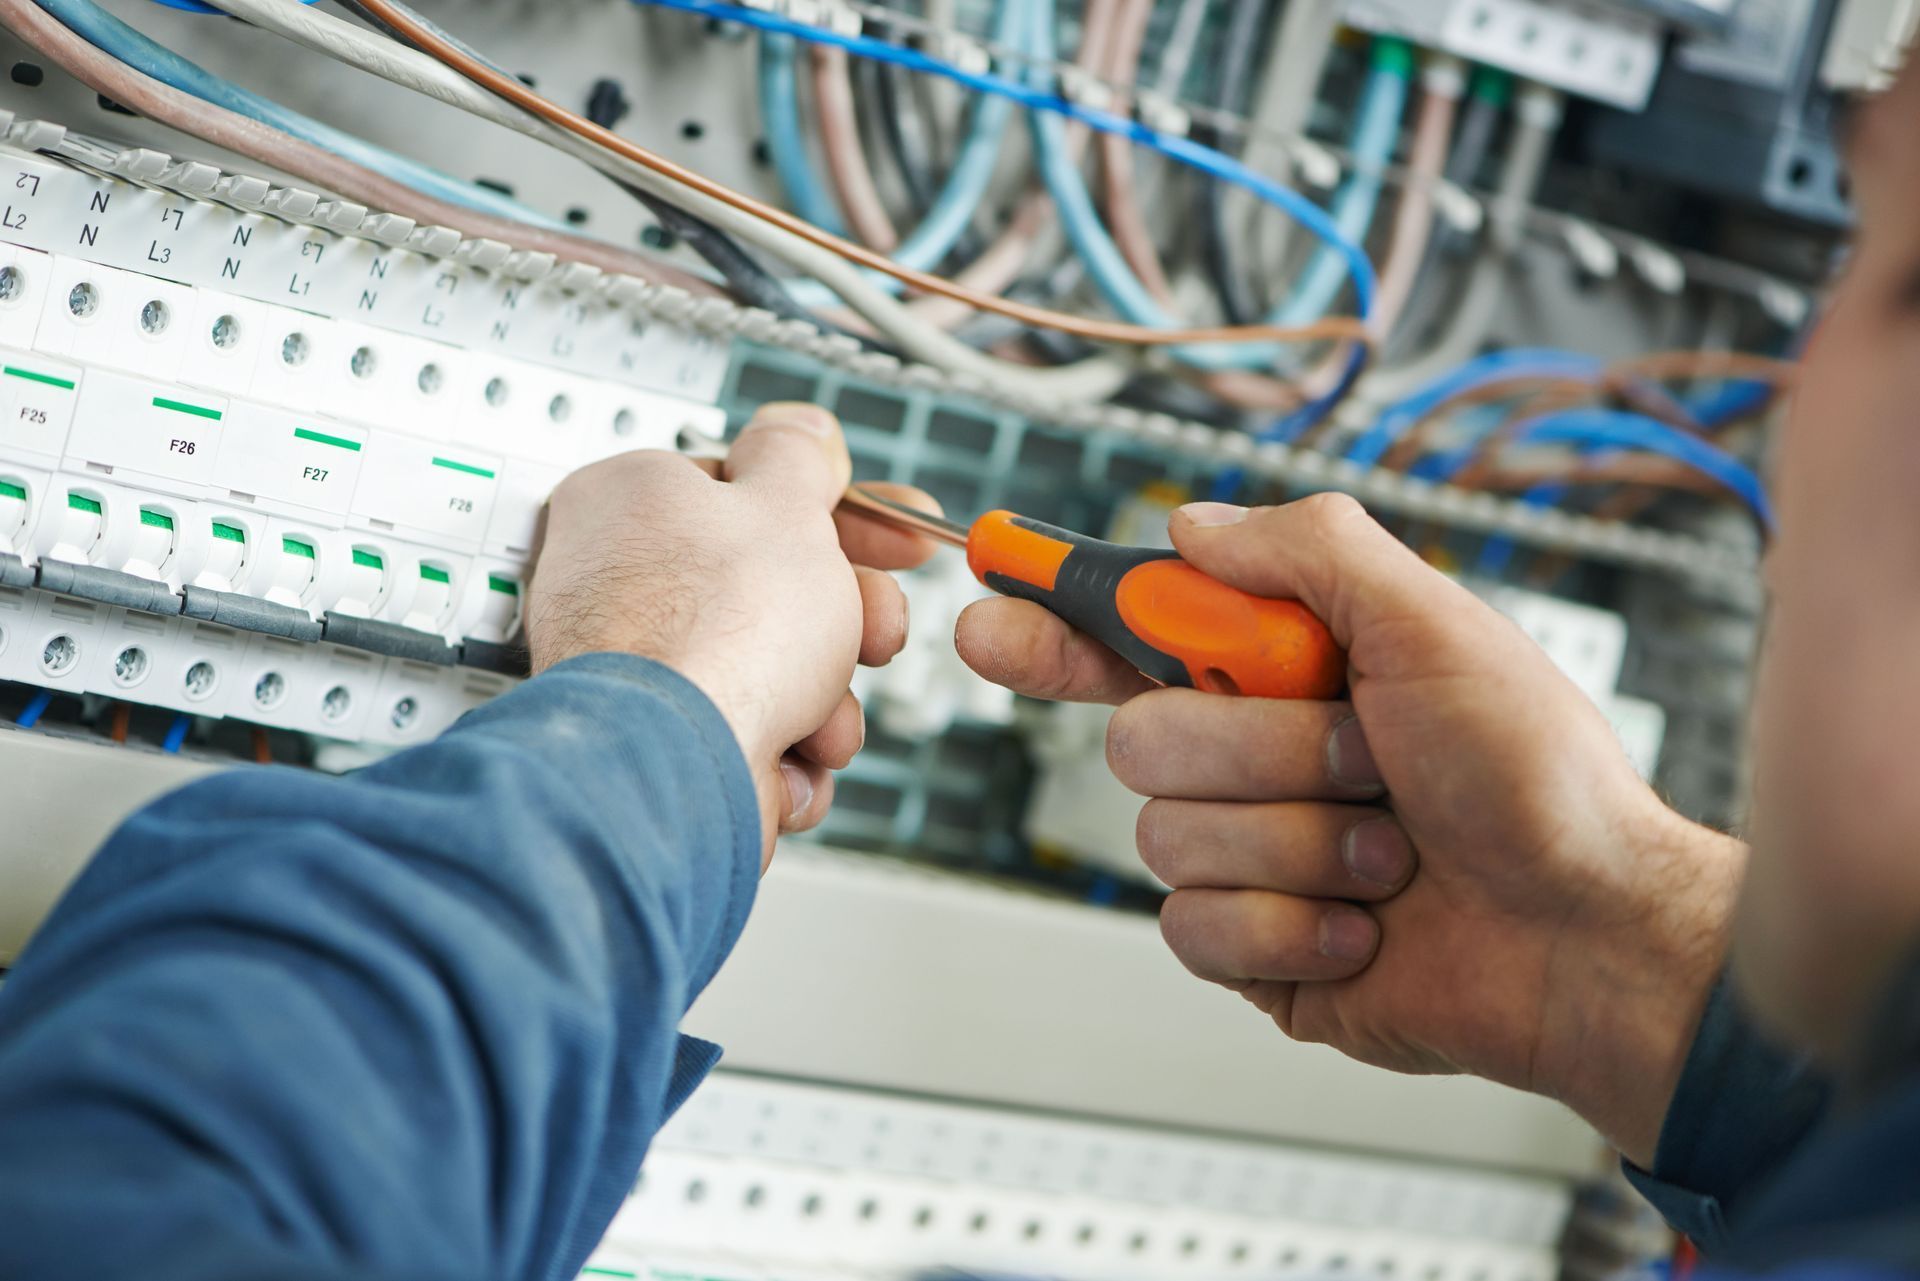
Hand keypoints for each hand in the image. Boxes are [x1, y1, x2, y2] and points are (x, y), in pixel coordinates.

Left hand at [527, 402, 938, 861]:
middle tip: (877, 632)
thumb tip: (800, 427)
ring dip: (823, 703)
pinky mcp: (655, 745)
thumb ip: (799, 459)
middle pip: (770, 590)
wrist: (674, 771)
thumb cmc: (714, 634)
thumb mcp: (785, 508)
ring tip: (823, 722)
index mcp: (635, 500)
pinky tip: (787, 765)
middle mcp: (619, 581)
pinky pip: (743, 737)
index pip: (752, 493)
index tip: (895, 540)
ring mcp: (635, 671)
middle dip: (844, 625)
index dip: (841, 517)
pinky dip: (781, 757)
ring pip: (768, 673)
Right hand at [956, 494, 1742, 1163]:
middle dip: (1263, 750)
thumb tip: (1191, 526)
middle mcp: (1255, 756)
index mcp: (1285, 670)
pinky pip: (1191, 929)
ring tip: (1388, 852)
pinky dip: (1292, 924)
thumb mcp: (1434, 621)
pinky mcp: (1250, 949)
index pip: (1132, 633)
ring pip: (1165, 838)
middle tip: (1366, 757)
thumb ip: (1306, 551)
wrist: (1590, 935)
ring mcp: (1250, 856)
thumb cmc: (1540, 778)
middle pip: (1139, 737)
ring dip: (1298, 842)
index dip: (1054, 619)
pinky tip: (1365, 923)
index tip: (989, 606)